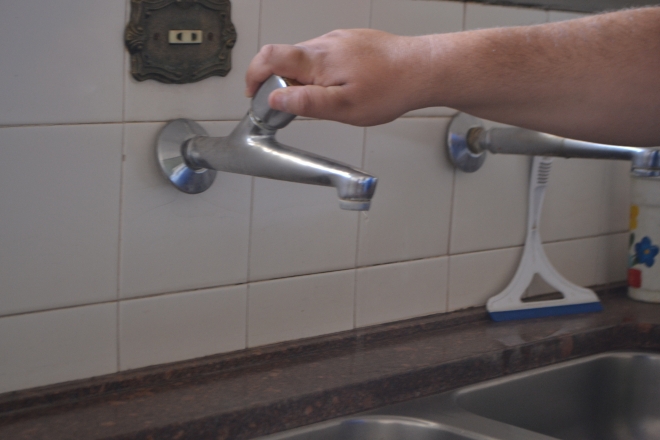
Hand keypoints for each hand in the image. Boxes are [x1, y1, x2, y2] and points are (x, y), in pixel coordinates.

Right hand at [245, 29, 432, 125]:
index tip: (254, 94)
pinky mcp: (351, 41)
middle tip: (296, 107)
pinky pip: (326, 55)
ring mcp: (339, 39)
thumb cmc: (390, 89)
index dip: (253, 75)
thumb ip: (306, 103)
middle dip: (282, 83)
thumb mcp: (344, 108)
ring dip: (304, 79)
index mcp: (318, 59)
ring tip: (327, 99)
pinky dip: (322, 72)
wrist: (423, 69)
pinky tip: (342, 87)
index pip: (270, 57)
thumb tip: (275, 100)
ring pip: (307, 58)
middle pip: (286, 59)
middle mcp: (325, 43)